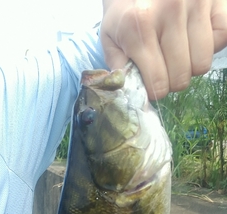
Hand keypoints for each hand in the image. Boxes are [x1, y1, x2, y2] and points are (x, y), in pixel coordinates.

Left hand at [101, 0, 226, 99]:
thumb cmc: (126, 9)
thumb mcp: (110, 35)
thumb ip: (117, 65)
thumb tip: (130, 92)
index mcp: (139, 27)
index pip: (158, 84)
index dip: (156, 90)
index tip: (152, 82)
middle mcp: (169, 13)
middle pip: (181, 78)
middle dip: (172, 80)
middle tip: (164, 66)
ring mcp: (195, 4)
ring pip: (202, 64)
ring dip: (191, 64)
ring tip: (179, 51)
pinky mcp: (214, 0)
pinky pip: (221, 38)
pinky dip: (211, 43)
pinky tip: (195, 36)